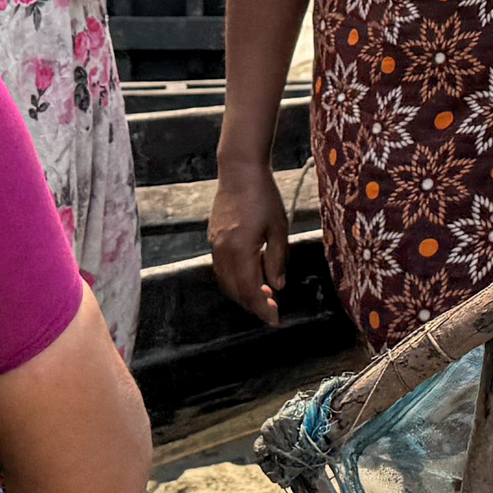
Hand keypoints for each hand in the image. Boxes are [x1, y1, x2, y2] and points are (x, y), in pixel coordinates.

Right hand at [206, 157, 289, 325]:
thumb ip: (277, 260)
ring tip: (264, 296)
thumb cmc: (264, 196)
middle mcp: (223, 250)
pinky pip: (221, 268)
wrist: (239, 171)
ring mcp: (215, 244)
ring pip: (226, 281)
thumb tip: (277, 287)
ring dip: (243, 293)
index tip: (275, 320)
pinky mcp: (213, 238)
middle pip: (235, 290)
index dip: (262, 308)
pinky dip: (234, 279)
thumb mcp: (278, 228)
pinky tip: (250, 277)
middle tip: (272, 311)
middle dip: (253, 304)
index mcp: (240, 249)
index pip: (250, 289)